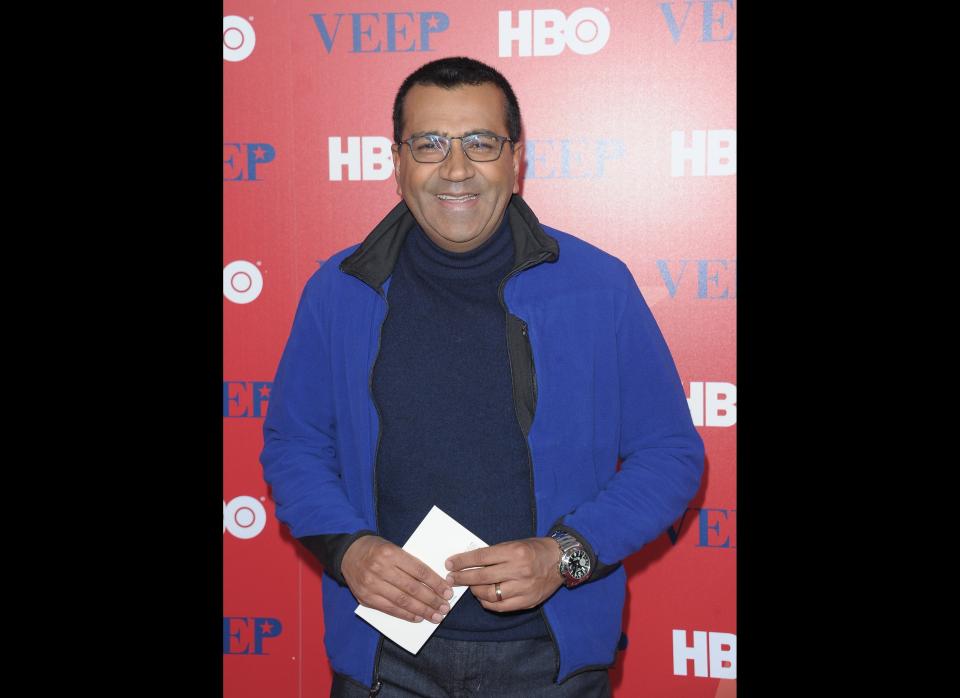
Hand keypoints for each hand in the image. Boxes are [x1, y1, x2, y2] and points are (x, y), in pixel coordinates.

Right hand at [341, 535, 453, 623]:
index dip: (435, 583)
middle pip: (412, 588)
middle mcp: (380, 569)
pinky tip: (418, 618)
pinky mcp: (365, 598)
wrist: (347, 553)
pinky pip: (389, 609)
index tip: (448, 591)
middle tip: (445, 607)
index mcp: (391, 553)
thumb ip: (410, 563)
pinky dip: (405, 615)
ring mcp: (371, 584)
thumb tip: (433, 583)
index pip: (419, 571)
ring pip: (402, 601)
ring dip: (422, 611)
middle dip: (432, 600)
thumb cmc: (376, 549)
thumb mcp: (394, 547)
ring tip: (436, 616)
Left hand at [444, 537, 563, 611]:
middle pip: (482, 576)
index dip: (463, 561)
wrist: (561, 561)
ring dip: (475, 591)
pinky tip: (483, 598)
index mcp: (515, 552)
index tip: (450, 563)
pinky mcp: (527, 601)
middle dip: (462, 577)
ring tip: (470, 587)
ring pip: (490, 594)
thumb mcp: (515, 544)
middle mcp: (519, 570)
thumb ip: (495, 553)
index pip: (482, 557)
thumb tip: (470, 562)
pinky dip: (488, 603)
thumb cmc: (535, 549)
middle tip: (451, 578)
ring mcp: (524, 587)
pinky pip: (501, 606)